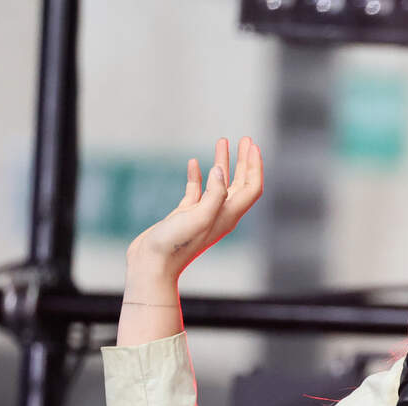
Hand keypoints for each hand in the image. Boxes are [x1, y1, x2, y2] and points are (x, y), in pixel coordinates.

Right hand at [126, 137, 263, 280]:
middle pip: (241, 183)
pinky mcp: (185, 214)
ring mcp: (203, 214)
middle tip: (245, 139)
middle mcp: (220, 214)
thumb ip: (214, 194)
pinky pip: (196, 191)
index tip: (252, 145)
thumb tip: (220, 170)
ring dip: (223, 163)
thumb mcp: (198, 217)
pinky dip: (198, 175)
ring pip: (219, 184)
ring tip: (222, 141)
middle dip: (245, 161)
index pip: (252, 187)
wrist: (152, 264)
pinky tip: (193, 163)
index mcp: (229, 215)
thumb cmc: (175, 244)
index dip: (255, 166)